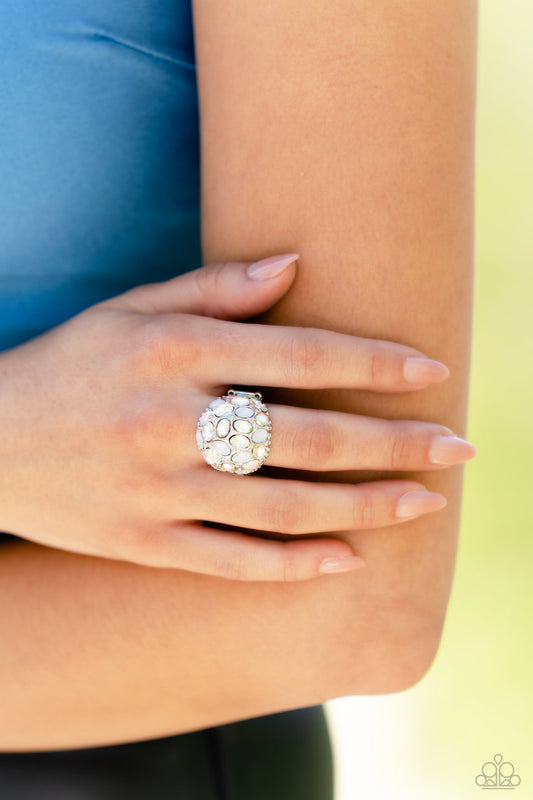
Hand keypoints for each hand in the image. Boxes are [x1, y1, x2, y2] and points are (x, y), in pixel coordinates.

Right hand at [0, 254, 474, 580]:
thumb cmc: (72, 364)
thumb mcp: (130, 309)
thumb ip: (213, 287)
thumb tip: (295, 262)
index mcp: (173, 352)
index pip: (299, 355)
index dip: (373, 364)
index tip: (433, 370)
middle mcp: (171, 422)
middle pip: (309, 438)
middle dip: (396, 444)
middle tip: (460, 450)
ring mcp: (159, 491)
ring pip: (285, 508)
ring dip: (367, 508)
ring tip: (426, 506)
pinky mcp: (146, 542)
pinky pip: (235, 562)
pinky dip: (297, 565)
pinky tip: (349, 559)